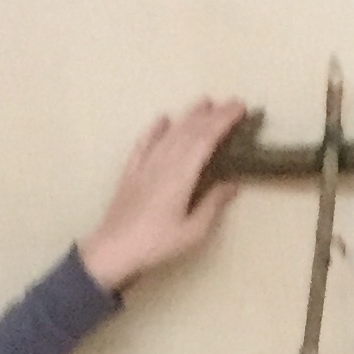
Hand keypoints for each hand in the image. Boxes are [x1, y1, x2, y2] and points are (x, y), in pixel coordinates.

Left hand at [76, 98, 252, 293]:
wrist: (114, 250)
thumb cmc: (157, 244)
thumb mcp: (193, 232)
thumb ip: (212, 205)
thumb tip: (231, 184)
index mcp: (181, 175)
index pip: (206, 139)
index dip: (223, 120)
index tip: (240, 107)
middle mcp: (163, 162)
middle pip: (189, 131)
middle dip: (212, 114)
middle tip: (231, 103)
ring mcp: (145, 165)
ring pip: (169, 132)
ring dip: (188, 116)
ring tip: (204, 103)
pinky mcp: (131, 171)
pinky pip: (144, 143)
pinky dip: (155, 129)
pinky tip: (163, 119)